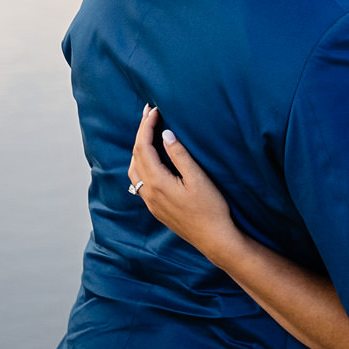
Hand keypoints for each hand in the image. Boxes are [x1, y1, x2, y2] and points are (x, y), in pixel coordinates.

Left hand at [129, 104, 238, 257]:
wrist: (214, 239)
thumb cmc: (211, 208)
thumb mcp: (198, 178)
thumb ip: (180, 155)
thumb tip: (166, 134)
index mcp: (158, 182)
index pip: (144, 147)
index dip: (147, 126)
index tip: (154, 109)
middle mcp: (148, 193)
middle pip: (136, 156)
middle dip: (141, 132)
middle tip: (149, 112)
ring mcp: (150, 202)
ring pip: (134, 170)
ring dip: (138, 148)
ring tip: (148, 131)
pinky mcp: (156, 208)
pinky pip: (139, 181)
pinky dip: (141, 163)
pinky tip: (150, 159)